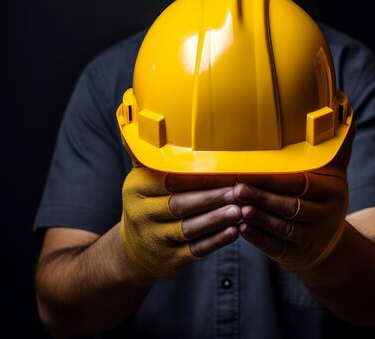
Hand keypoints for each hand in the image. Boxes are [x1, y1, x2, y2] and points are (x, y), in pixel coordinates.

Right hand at [120, 164, 239, 284]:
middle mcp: (142, 214)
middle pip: (181, 204)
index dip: (200, 176)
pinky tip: (234, 231)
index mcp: (137, 188)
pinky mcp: (169, 259)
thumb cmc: (148, 205)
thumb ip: (150, 154)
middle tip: (239, 190)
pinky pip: (196, 249)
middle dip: (213, 197)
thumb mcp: (141, 180)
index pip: (171, 179)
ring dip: (217, 219)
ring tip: (241, 210)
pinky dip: (216, 241)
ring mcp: (155, 239)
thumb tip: (142, 115)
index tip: (226, 170)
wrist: (133, 250)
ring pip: (190, 228)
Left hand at [235, 122, 354, 273]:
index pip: (302, 183)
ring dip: (259, 217)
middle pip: (290, 205)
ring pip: (282, 227)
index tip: (249, 170)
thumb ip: (334, 144)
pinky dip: (258, 239)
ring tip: (237, 206)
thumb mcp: (335, 173)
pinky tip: (241, 229)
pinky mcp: (296, 255)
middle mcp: (325, 216)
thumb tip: (344, 103)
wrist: (330, 243)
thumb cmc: (323, 199)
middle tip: (237, 187)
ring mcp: (311, 238)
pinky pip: (276, 247)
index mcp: (332, 191)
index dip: (275, 178)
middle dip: (262, 196)